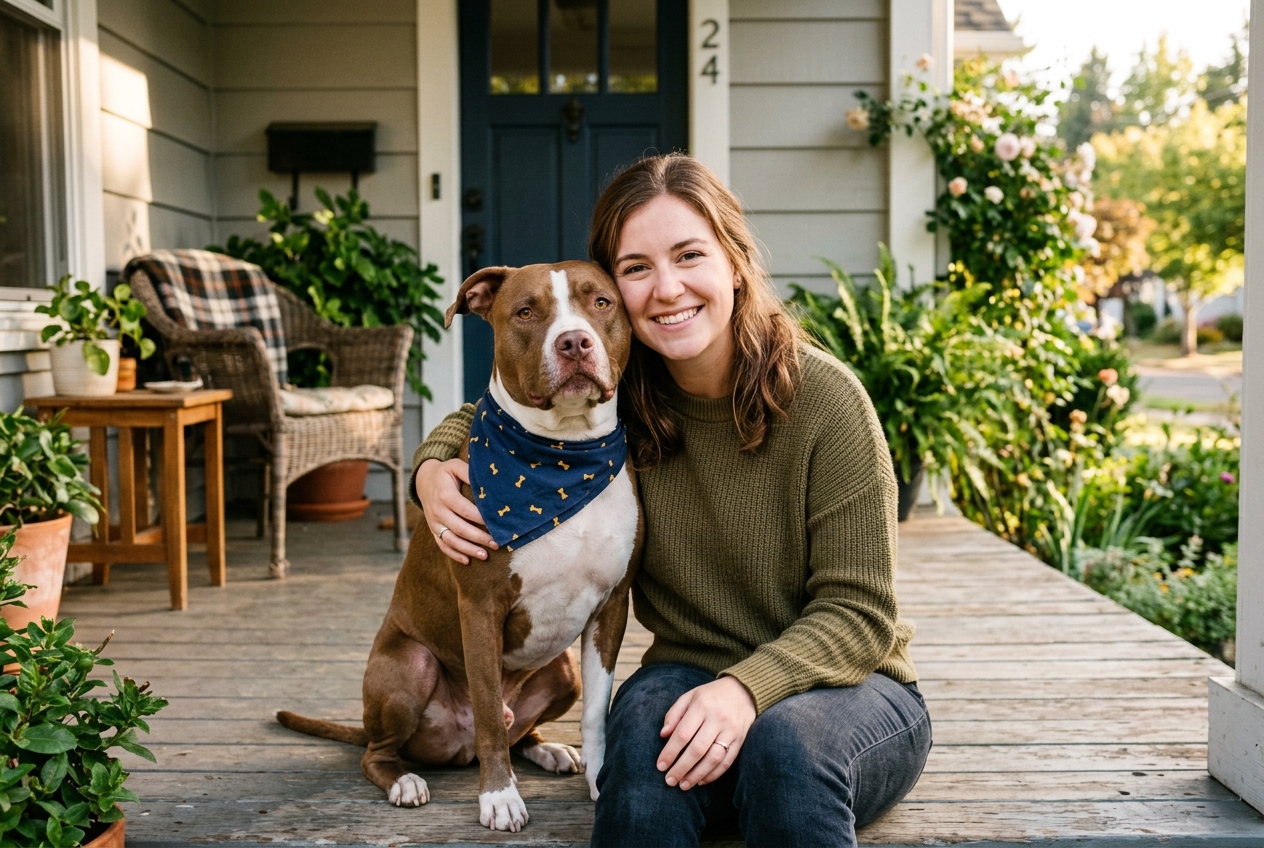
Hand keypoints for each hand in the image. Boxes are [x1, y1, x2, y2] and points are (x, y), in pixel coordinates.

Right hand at [416, 459, 496, 563]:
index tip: (495, 524)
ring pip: (451, 540)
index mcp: (445, 495)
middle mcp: (438, 511)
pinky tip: (467, 561)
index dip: (480, 518)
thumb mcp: (455, 466)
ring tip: (485, 555)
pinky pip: (442, 545)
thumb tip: (486, 484)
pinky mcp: (433, 529)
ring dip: (468, 549)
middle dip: (478, 537)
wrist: (424, 480)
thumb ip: (469, 473)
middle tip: (496, 544)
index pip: (465, 510)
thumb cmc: (445, 473)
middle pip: (459, 528)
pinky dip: (454, 554)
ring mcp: (434, 522)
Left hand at [657, 676, 755, 790]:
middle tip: (669, 781)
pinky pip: (727, 762)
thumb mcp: (690, 696)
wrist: (743, 691)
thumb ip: (674, 714)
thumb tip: (663, 735)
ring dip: (697, 775)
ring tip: (683, 785)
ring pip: (713, 758)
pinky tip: (701, 781)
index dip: (670, 752)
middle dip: (681, 768)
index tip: (660, 766)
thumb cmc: (710, 695)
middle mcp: (717, 719)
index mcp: (702, 706)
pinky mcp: (740, 741)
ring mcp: (731, 731)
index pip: (683, 733)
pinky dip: (713, 774)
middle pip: (697, 749)